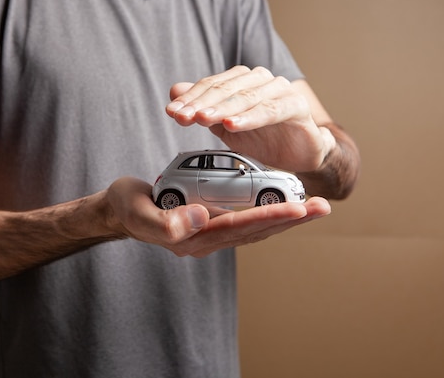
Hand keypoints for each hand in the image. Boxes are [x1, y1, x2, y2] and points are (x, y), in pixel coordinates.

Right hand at [106, 177, 330, 256]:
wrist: (120, 211)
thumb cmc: (128, 208)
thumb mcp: (138, 213)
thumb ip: (165, 223)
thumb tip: (201, 217)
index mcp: (193, 239)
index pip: (238, 227)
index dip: (268, 216)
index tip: (296, 207)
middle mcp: (208, 239)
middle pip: (256, 230)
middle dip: (290, 218)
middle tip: (322, 206)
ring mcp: (211, 232)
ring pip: (256, 227)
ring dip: (287, 217)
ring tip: (315, 206)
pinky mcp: (213, 222)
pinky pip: (247, 219)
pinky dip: (270, 211)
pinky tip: (287, 204)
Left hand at [166, 66, 334, 171]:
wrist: (299, 153)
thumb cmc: (264, 135)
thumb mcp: (225, 124)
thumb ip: (202, 107)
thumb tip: (174, 90)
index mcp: (243, 80)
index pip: (211, 85)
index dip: (190, 98)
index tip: (172, 112)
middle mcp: (261, 80)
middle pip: (226, 89)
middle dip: (201, 104)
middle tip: (182, 116)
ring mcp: (280, 90)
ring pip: (246, 98)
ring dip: (222, 109)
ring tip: (203, 119)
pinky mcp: (296, 105)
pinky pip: (271, 110)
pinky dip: (250, 117)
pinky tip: (233, 125)